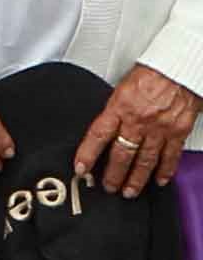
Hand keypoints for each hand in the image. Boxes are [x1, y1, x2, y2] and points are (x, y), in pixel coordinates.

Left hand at [81, 65, 202, 194]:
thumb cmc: (151, 73)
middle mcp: (139, 120)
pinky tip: (159, 180)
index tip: (80, 168)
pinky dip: (165, 171)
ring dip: (136, 179)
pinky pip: (170, 156)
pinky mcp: (178, 132)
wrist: (178, 69)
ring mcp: (160, 128)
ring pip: (145, 161)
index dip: (87, 154)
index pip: (98, 135)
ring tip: (129, 191)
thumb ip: (114, 110)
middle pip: (122, 154)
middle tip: (108, 186)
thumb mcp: (122, 88)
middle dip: (113, 174)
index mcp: (120, 106)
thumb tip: (105, 128)